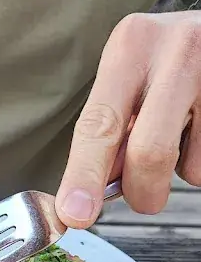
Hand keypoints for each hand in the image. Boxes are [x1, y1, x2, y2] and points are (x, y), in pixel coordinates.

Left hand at [55, 10, 200, 227]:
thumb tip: (93, 190)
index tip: (74, 214)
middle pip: (149, 153)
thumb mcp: (131, 74)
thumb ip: (111, 128)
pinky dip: (200, 159)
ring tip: (183, 134)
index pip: (100, 125)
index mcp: (131, 46)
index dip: (84, 176)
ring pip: (190, 166)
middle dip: (141, 192)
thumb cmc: (168, 58)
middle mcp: (176, 53)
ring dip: (179, 172)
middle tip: (143, 196)